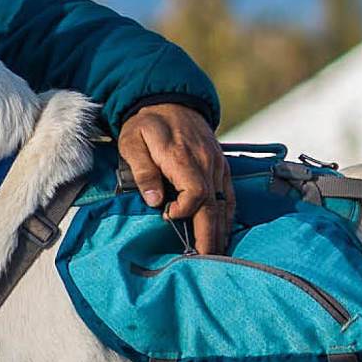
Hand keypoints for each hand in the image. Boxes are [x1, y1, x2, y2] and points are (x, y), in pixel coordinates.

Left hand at [117, 103, 231, 254]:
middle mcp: (207, 162)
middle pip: (214, 205)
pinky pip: (229, 194)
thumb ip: (142, 171)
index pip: (196, 192)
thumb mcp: (132, 142)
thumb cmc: (145, 124)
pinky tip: (223, 232)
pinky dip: (228, 215)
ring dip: (221, 230)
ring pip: (225, 203)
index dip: (184, 210)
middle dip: (210, 236)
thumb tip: (154, 200)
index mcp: (184, 157)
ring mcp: (217, 164)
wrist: (168, 99)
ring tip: (215, 255)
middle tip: (204, 262)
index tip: (167, 216)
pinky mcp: (220, 165)